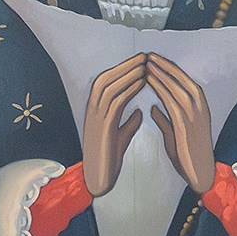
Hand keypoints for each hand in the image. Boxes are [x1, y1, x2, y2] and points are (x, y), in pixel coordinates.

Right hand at [82, 53, 147, 196]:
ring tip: (144, 64)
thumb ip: (128, 122)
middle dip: (125, 66)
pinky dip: (128, 88)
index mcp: (96, 112)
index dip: (123, 71)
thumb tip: (139, 110)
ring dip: (127, 73)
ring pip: (109, 87)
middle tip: (143, 56)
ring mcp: (95, 118)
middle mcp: (92, 111)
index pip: (107, 84)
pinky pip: (115, 101)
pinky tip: (141, 82)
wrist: (97, 179)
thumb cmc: (108, 159)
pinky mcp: (102, 126)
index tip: (140, 62)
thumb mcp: (121, 136)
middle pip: (106, 79)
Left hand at [147, 54, 216, 193]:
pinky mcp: (187, 124)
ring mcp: (195, 115)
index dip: (169, 70)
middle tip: (149, 55)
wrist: (200, 174)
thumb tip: (153, 107)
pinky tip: (150, 80)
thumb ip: (164, 119)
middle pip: (182, 80)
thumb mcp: (174, 133)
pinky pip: (172, 100)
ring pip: (177, 87)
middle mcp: (200, 108)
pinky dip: (161, 88)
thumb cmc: (187, 155)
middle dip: (165, 66)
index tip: (154, 60)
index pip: (184, 82)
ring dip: (162, 73)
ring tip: (147, 63)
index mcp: (199, 108)